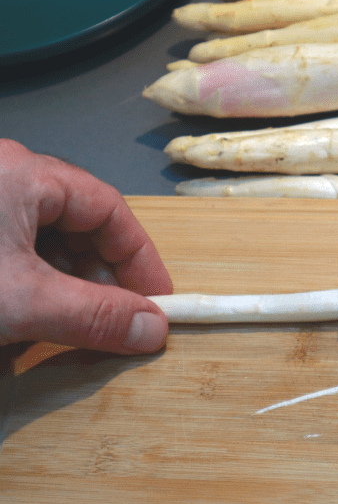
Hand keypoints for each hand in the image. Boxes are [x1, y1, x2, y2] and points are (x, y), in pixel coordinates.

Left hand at [0, 139, 172, 353]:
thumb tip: (154, 330)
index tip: (157, 302)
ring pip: (46, 240)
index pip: (109, 209)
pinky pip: (15, 250)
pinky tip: (30, 317)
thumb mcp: (21, 300)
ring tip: (74, 324)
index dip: (140, 258)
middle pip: (79, 225)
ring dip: (67, 284)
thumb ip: (92, 315)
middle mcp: (5, 176)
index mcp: (24, 172)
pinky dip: (32, 284)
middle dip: (103, 276)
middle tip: (118, 320)